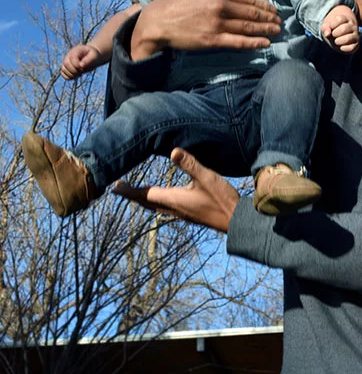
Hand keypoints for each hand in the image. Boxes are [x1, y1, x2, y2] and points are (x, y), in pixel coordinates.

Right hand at [61, 43, 103, 79]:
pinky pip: (63, 74)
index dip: (77, 65)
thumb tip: (81, 65)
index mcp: (76, 51)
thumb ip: (88, 60)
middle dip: (74, 70)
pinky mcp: (66, 68)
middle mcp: (69, 55)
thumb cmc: (94, 56)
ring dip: (72, 75)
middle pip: (66, 64)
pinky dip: (69, 77)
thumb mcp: (94, 56)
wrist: (92, 57)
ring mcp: (67, 61)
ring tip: (80, 74)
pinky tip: (76, 76)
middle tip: (82, 71)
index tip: (83, 67)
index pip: (72, 59)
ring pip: (63, 70)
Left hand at [111, 148, 238, 232]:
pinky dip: (156, 201)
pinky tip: (162, 199)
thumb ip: (191, 164)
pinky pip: (165, 208)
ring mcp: (182, 213)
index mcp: (174, 199)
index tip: (113, 187)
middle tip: (118, 188)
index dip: (128, 190)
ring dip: (143, 198)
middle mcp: (174, 209)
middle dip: (132, 194)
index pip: (144, 194)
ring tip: (136, 192)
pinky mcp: (189, 214)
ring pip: (155, 206)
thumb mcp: (207, 178)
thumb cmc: (222, 200)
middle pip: (147, 202)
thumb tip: (173, 151)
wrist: (236, 221)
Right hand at [131, 0, 282, 59]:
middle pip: (251, 14)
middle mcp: (221, 6)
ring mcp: (218, 24)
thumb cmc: (179, 0)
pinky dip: (254, 43)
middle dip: (269, 18)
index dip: (264, 6)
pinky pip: (239, 42)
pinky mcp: (213, 40)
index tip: (274, 10)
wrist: (159, 21)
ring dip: (266, 30)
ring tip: (277, 31)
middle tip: (280, 22)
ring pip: (248, 27)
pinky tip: (265, 43)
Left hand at [321, 5, 359, 53]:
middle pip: (343, 29)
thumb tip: (327, 34)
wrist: (341, 34)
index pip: (339, 19)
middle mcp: (353, 26)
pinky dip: (342, 49)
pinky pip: (350, 48)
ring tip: (336, 41)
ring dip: (338, 41)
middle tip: (333, 35)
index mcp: (346, 19)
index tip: (330, 27)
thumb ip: (325, 28)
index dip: (332, 25)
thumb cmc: (333, 29)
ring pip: (347, 39)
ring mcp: (356, 35)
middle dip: (334, 34)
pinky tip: (340, 46)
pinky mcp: (356, 44)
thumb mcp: (327, 26)